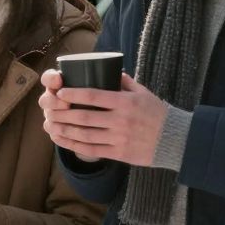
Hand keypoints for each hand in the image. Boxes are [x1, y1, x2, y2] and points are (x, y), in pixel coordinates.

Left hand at [41, 72, 165, 165]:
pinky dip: (75, 146)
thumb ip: (124, 82)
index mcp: (125, 102)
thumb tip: (109, 70)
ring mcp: (119, 138)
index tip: (61, 92)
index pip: (93, 96)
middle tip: (49, 111)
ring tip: (51, 126)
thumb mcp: (143, 93)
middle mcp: (120, 120)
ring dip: (65, 131)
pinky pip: (92, 150)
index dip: (74, 94)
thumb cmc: (158, 113)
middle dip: (63, 114)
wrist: (174, 139)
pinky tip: (64, 141)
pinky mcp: (119, 153)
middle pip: (84, 117)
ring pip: (85, 135)